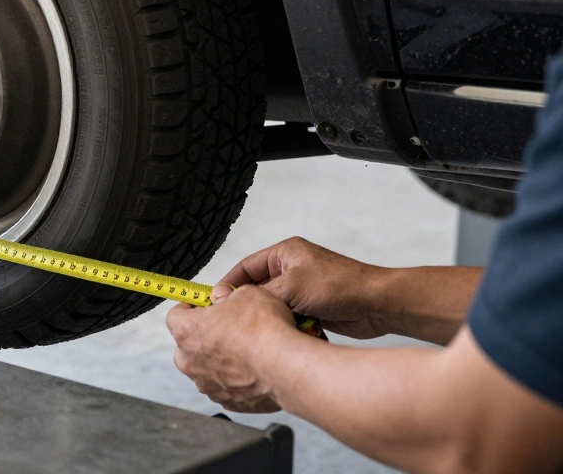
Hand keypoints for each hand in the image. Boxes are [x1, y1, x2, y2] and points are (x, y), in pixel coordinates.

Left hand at [166, 285, 296, 412]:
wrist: (286, 368)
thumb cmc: (264, 330)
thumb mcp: (245, 293)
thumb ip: (227, 295)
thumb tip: (222, 296)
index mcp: (187, 331)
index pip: (175, 316)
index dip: (190, 309)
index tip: (204, 306)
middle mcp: (190, 362)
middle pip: (188, 345)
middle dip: (204, 335)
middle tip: (228, 327)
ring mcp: (207, 385)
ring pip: (207, 367)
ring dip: (220, 359)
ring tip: (246, 349)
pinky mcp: (227, 401)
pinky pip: (226, 386)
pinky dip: (236, 378)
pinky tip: (254, 368)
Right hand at [218, 237, 388, 338]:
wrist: (378, 305)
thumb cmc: (341, 286)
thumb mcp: (292, 287)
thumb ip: (258, 293)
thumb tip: (230, 300)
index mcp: (284, 254)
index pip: (244, 267)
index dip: (228, 285)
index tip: (212, 302)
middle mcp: (291, 269)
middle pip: (256, 289)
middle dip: (248, 306)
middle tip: (230, 321)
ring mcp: (301, 289)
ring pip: (271, 307)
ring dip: (269, 318)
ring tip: (256, 331)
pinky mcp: (310, 308)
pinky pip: (287, 318)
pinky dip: (284, 327)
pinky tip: (279, 336)